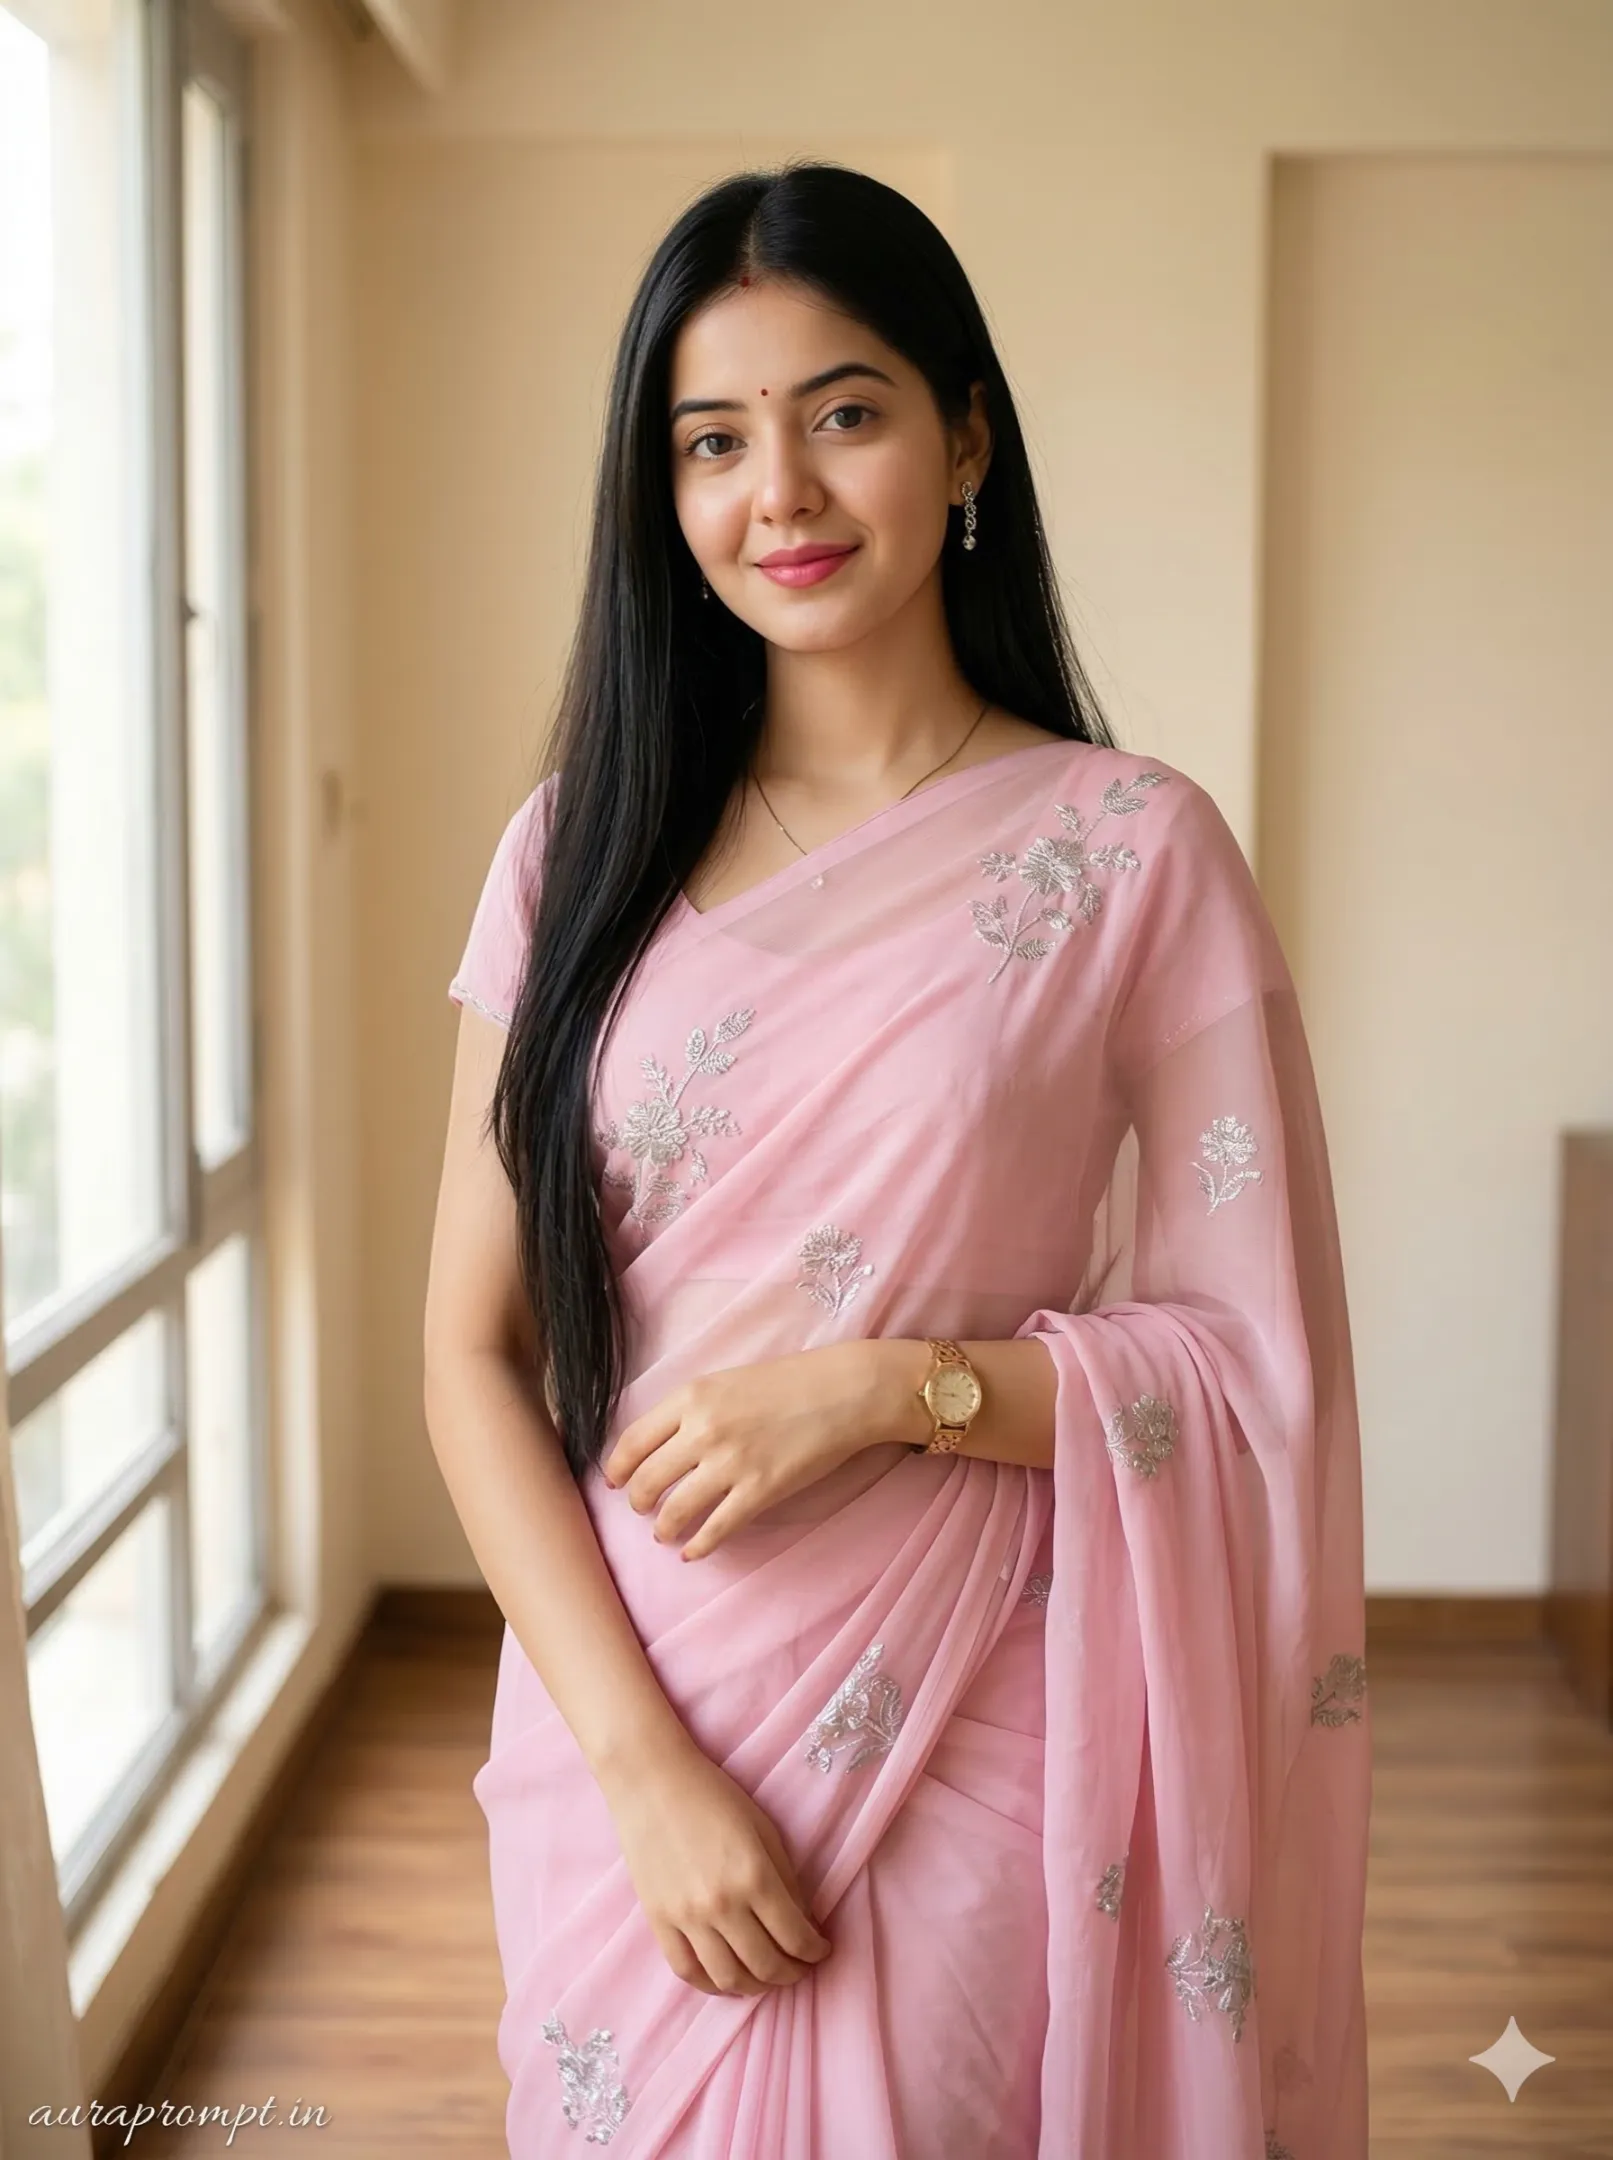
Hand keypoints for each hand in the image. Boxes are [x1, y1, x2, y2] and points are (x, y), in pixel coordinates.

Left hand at [600, 1340, 926, 1559]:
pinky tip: (692, 1552)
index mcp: (692, 1397)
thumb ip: (691, 1409)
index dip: (617, 1469)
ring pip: (675, 1511)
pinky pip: (716, 1529)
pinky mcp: (760, 1491)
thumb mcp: (726, 1381)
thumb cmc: (787, 1382)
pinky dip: (698, 1546)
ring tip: (664, 1534)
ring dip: (663, 1529)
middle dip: (638, 1502)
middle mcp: (704, 1430)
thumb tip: (658, 1444)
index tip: (614, 1481)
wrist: (843, 1391)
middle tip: (642, 1509)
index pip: (633, 1441)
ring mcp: (731, 1463)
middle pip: (647, 1481)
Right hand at [603, 1738, 831, 1994]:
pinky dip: (711, 1985)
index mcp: (755, 1876)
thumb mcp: (764, 1829)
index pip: (795, 1937)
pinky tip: (726, 1979)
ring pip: (728, 1978)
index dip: (815, 1952)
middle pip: (765, 1965)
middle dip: (791, 1974)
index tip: (822, 1951)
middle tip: (800, 1969)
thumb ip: (786, 1880)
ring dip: (755, 1986)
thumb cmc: (714, 1796)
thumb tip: (804, 1923)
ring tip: (766, 1978)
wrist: (652, 1781)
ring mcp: (687, 1917)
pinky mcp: (658, 1921)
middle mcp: (722, 1904)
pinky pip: (687, 1971)